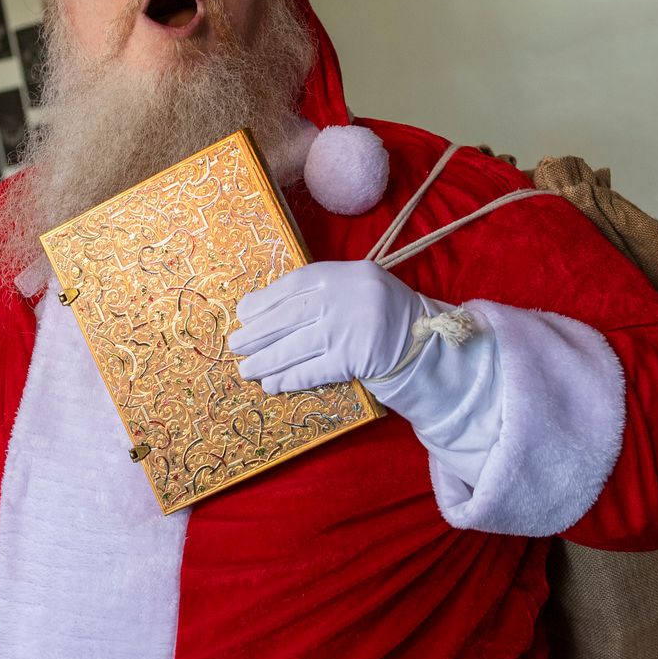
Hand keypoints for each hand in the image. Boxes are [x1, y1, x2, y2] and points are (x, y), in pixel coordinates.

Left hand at [229, 261, 427, 395]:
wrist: (423, 340)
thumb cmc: (379, 313)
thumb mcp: (354, 288)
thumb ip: (318, 293)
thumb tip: (261, 312)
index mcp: (343, 274)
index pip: (293, 285)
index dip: (263, 302)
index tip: (242, 314)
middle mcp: (345, 297)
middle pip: (289, 316)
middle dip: (257, 334)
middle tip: (234, 346)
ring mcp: (350, 329)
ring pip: (296, 346)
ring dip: (266, 361)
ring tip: (246, 369)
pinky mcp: (355, 359)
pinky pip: (313, 369)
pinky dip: (290, 378)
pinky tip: (272, 384)